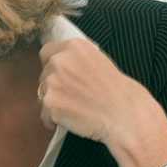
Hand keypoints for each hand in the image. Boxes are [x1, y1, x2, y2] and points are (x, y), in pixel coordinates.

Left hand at [37, 38, 160, 146]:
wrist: (125, 115)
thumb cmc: (118, 92)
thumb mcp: (99, 61)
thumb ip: (77, 59)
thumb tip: (60, 64)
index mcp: (74, 46)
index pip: (47, 51)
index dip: (53, 65)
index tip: (62, 75)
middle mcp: (60, 60)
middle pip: (43, 74)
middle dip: (54, 85)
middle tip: (74, 96)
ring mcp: (52, 81)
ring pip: (42, 94)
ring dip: (54, 102)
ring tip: (76, 109)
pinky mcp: (49, 102)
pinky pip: (45, 114)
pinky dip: (54, 120)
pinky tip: (73, 120)